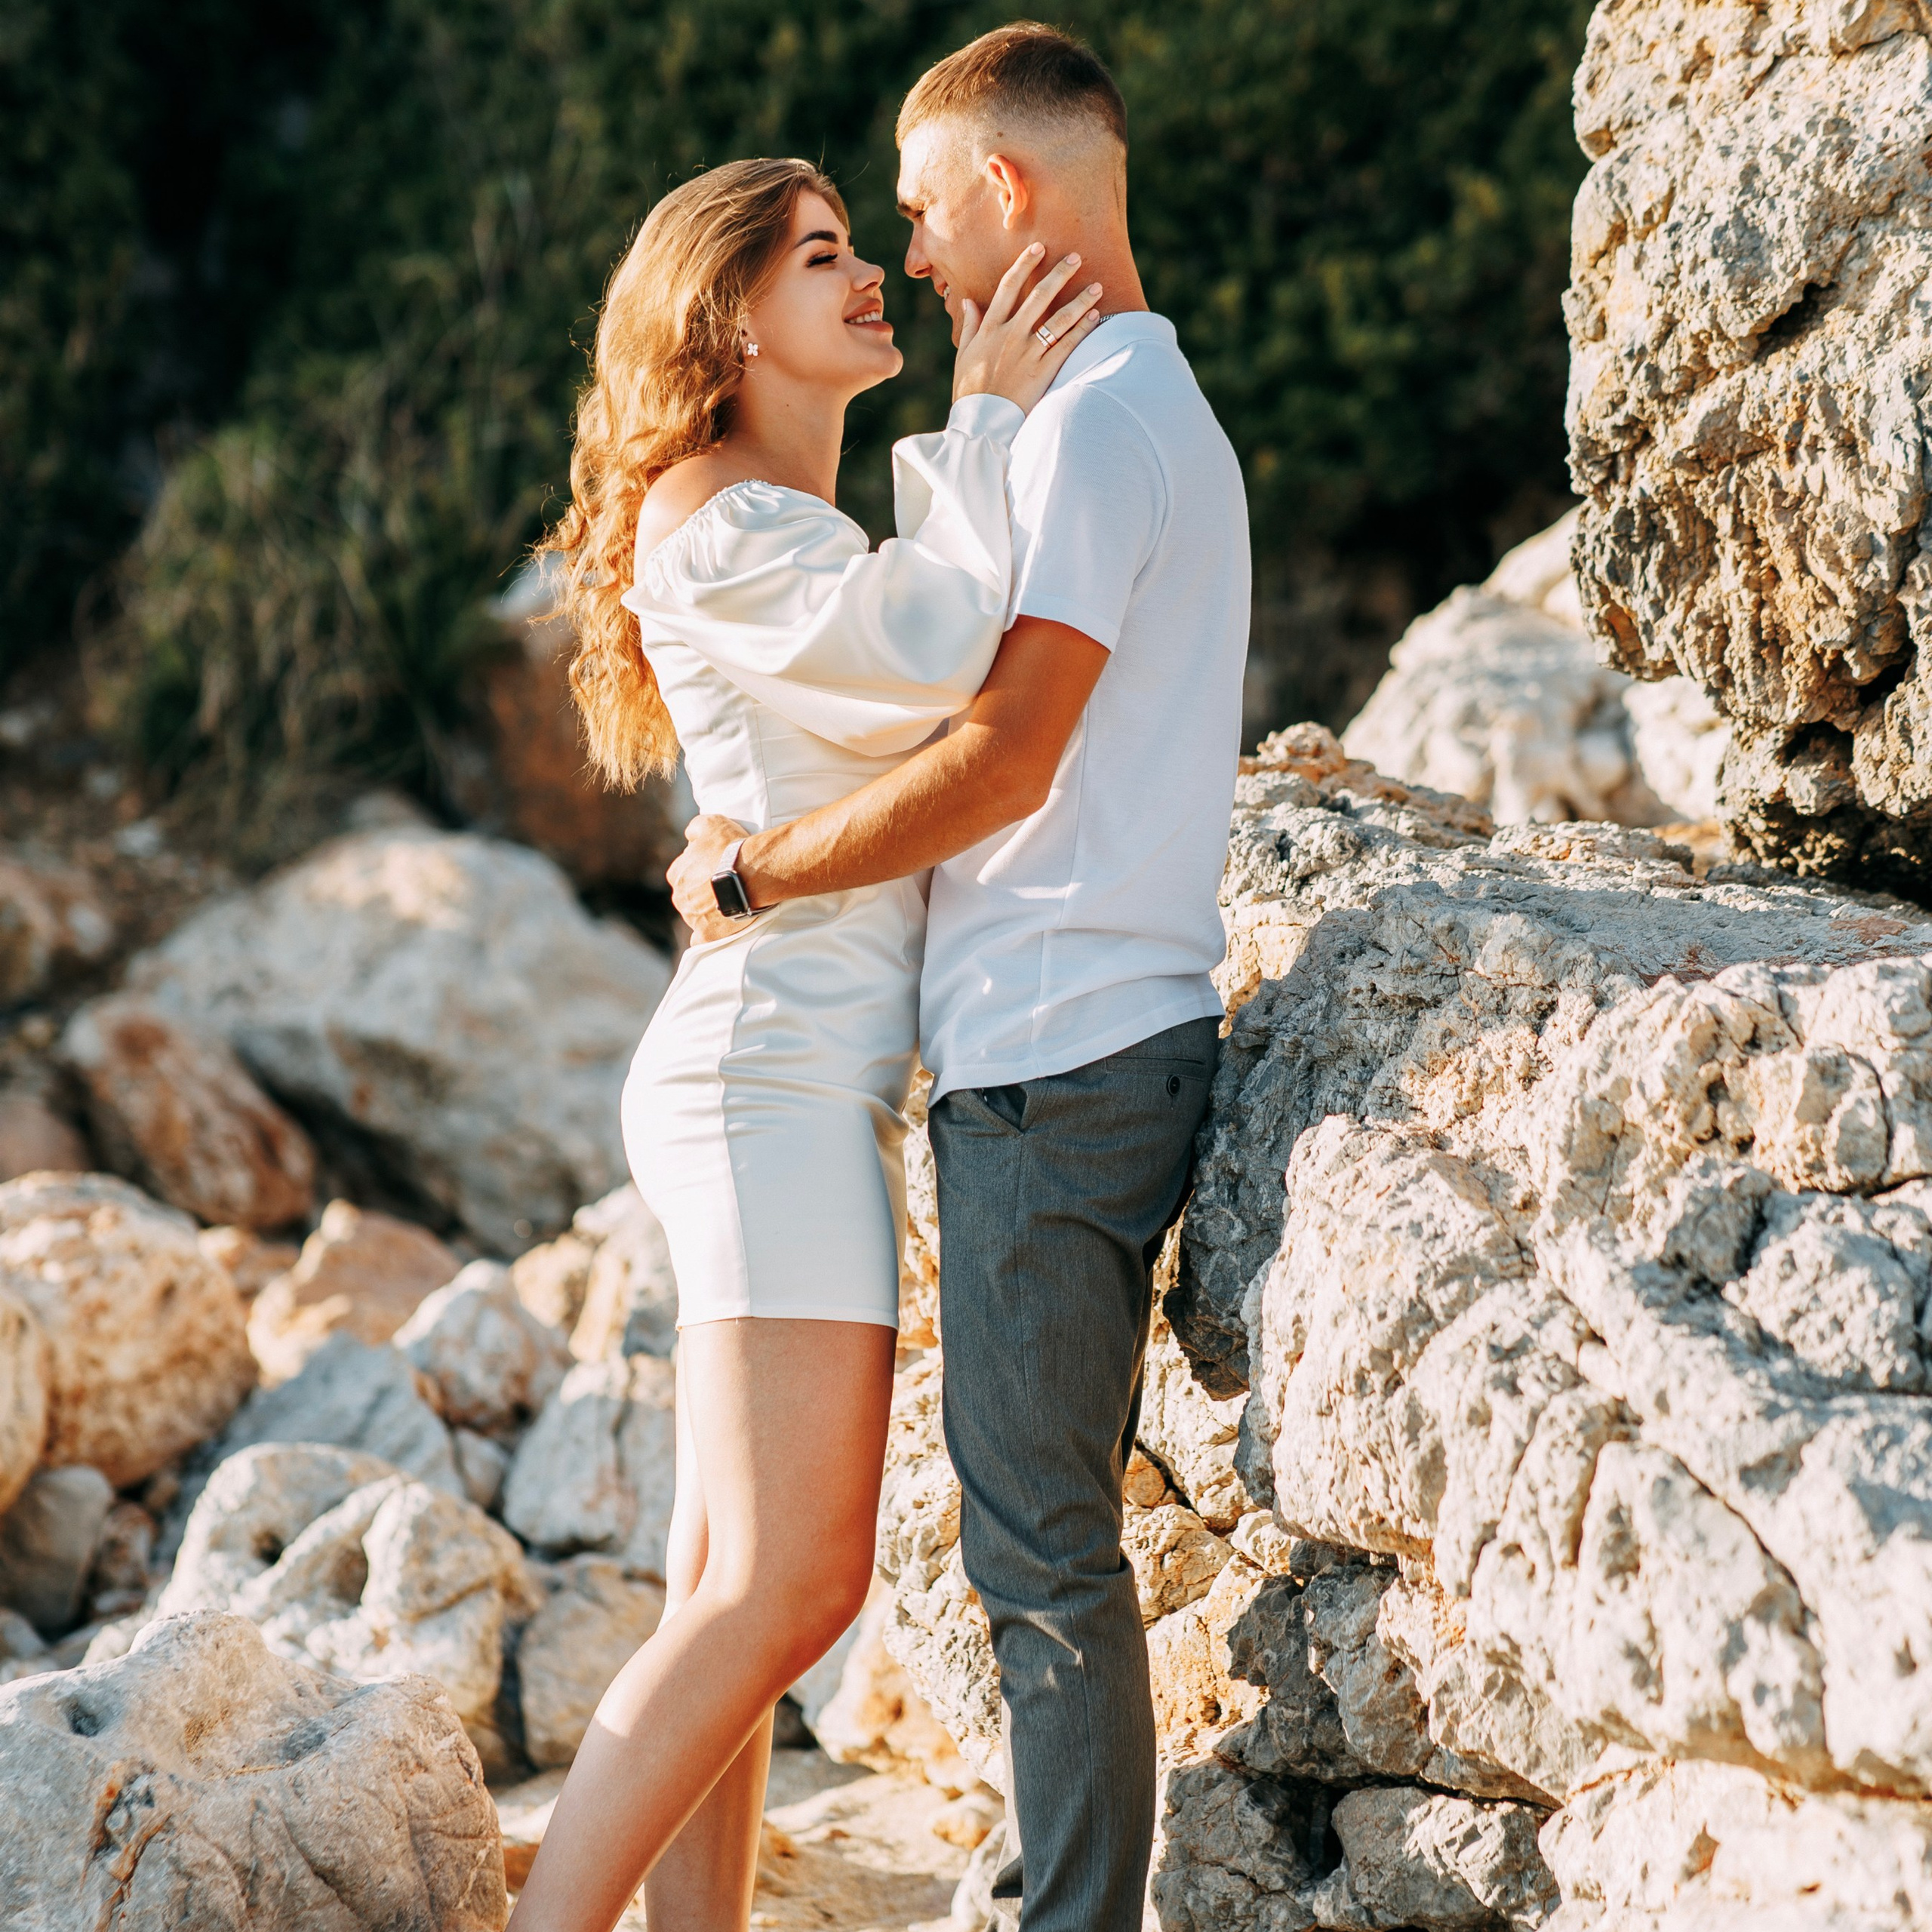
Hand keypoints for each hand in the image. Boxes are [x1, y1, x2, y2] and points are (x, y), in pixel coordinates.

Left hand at [668, 814, 751, 943]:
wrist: (752, 873)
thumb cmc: (731, 847)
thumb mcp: (710, 823)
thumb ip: (695, 828)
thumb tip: (690, 836)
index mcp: (676, 874)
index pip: (681, 873)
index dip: (698, 870)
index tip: (714, 869)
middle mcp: (680, 898)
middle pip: (688, 896)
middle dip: (701, 893)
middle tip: (723, 886)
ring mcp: (692, 918)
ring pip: (695, 916)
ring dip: (707, 912)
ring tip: (730, 903)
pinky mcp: (707, 934)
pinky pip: (701, 939)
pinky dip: (707, 935)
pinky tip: (718, 929)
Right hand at [952, 244, 1103, 413]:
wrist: (980, 422)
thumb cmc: (969, 391)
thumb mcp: (964, 355)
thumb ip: (970, 326)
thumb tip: (968, 301)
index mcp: (990, 329)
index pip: (1008, 287)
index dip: (1025, 264)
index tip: (1038, 248)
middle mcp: (1010, 336)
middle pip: (1038, 297)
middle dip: (1059, 274)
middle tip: (1076, 257)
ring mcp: (1027, 354)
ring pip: (1058, 320)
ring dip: (1080, 301)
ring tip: (1097, 286)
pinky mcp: (1042, 372)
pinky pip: (1066, 346)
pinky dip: (1081, 330)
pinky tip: (1095, 316)